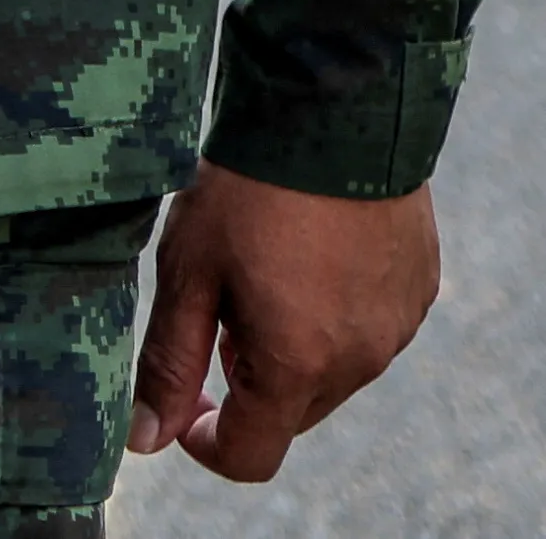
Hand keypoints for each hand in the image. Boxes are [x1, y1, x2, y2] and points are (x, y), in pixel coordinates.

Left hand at [128, 160, 439, 479]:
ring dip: (292, 346)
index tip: (184, 403)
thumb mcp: (188, 268)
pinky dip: (334, 313)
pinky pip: (369, 329)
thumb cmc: (247, 186)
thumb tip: (145, 437)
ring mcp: (396, 329)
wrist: (333, 109)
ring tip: (262, 266)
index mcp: (297, 366)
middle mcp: (359, 362)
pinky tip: (308, 251)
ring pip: (332, 371)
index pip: (252, 455)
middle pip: (291, 412)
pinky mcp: (418, 292)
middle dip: (247, 380)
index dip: (207, 440)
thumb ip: (168, 361)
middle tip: (218, 305)